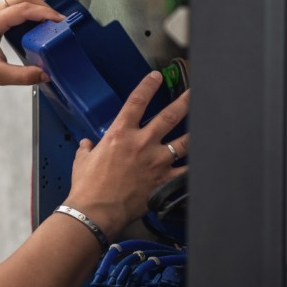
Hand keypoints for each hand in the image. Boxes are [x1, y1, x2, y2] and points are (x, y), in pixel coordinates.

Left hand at [0, 0, 63, 93]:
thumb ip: (23, 76)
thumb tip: (44, 75)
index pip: (23, 10)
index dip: (43, 13)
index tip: (59, 20)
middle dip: (40, 3)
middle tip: (57, 15)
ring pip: (14, 0)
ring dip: (32, 2)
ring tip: (49, 9)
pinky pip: (9, 7)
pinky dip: (24, 7)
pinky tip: (32, 14)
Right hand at [64, 71, 189, 237]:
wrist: (97, 210)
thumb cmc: (87, 186)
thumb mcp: (82, 161)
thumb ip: (87, 149)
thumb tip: (87, 146)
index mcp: (120, 134)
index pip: (136, 101)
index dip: (148, 86)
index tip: (156, 77)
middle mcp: (141, 143)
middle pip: (168, 116)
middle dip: (183, 101)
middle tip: (193, 92)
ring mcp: (156, 161)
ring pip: (183, 141)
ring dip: (195, 131)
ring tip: (205, 123)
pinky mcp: (164, 180)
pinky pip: (186, 171)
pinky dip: (194, 166)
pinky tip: (204, 162)